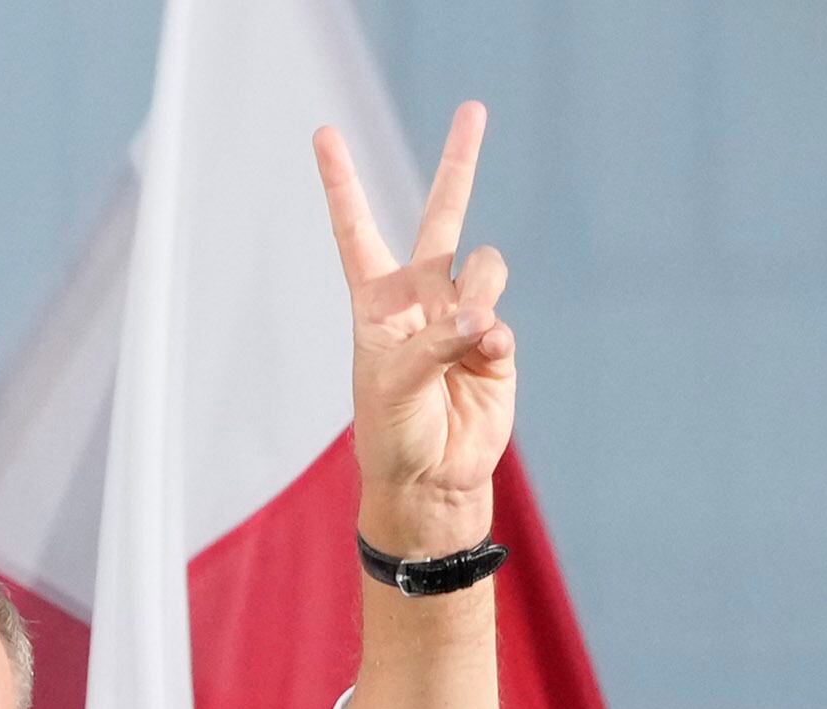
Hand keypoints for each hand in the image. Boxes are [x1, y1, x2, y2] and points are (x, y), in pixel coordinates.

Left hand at [317, 104, 513, 558]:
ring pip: (485, 267)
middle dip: (460, 162)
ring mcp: (463, 317)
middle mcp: (422, 297)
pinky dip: (493, 338)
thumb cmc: (393, 431)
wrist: (432, 480)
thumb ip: (437, 339)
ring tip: (469, 333)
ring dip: (481, 290)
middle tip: (475, 109)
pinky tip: (482, 359)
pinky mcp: (496, 346)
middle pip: (443, 215)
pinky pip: (501, 318)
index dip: (342, 182)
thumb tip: (484, 316)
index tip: (324, 133)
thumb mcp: (395, 382)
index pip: (357, 229)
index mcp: (377, 299)